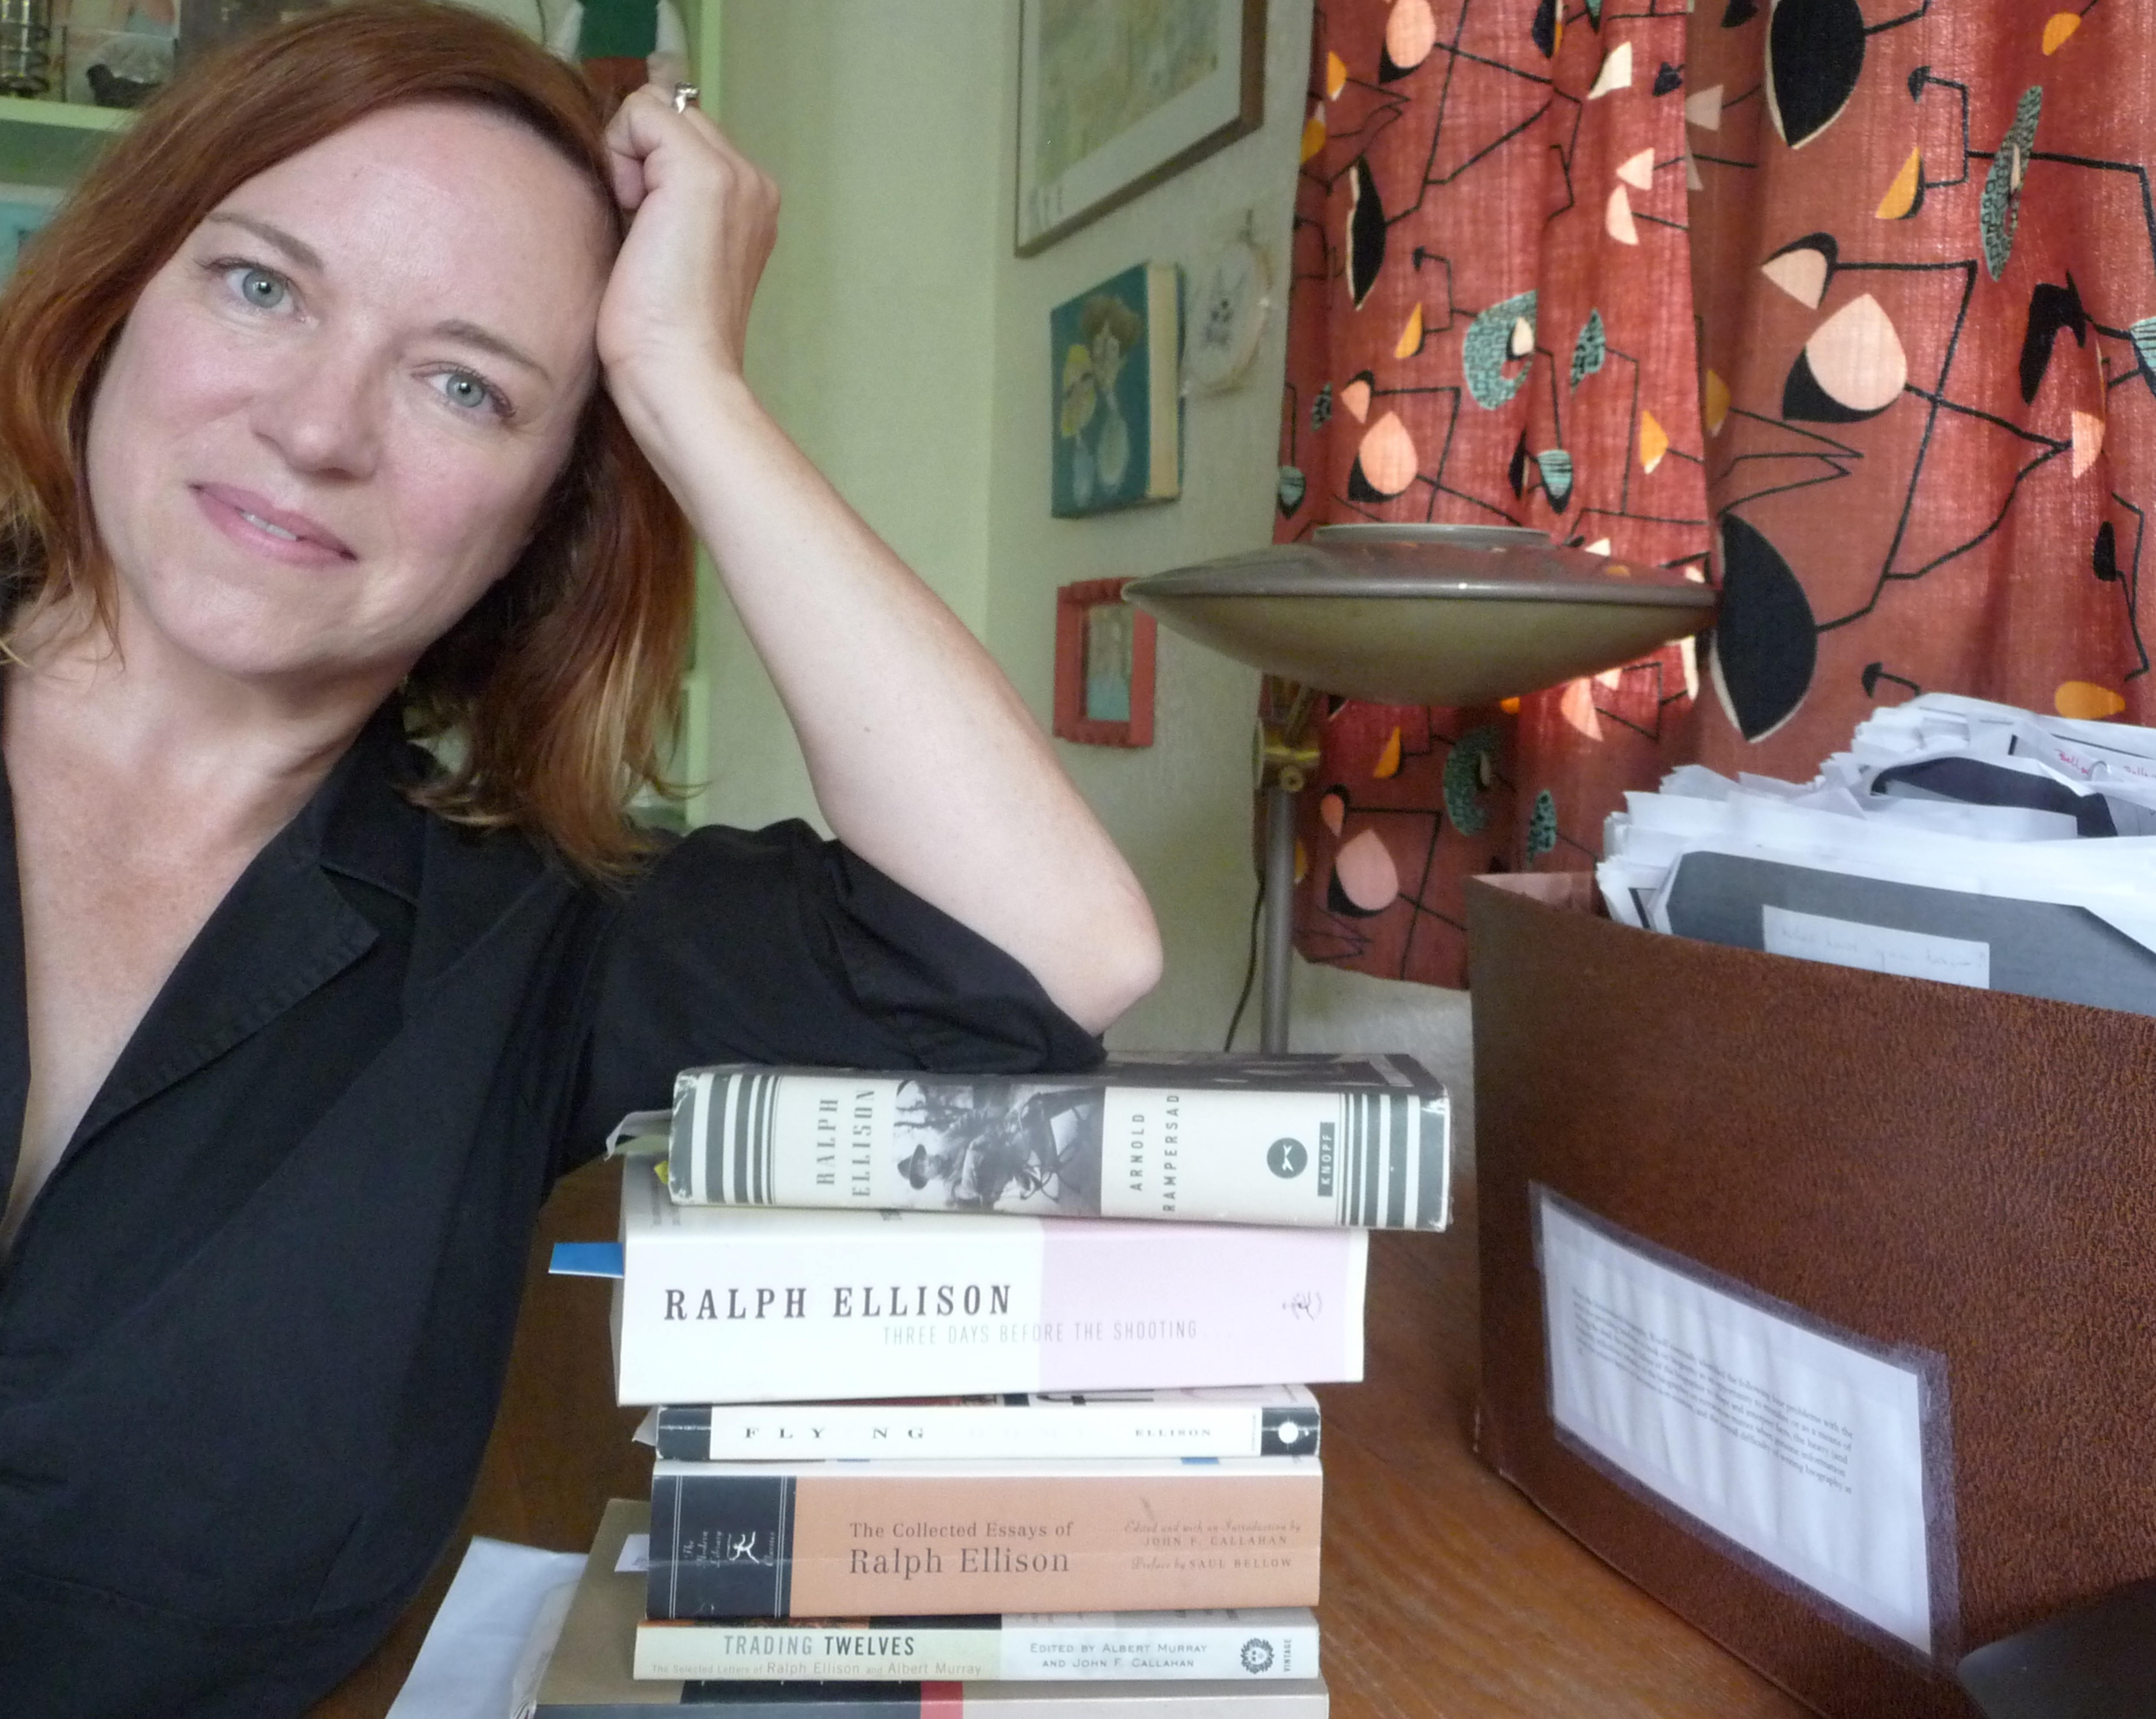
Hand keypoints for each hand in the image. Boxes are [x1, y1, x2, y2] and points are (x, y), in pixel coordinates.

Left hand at [596, 86, 778, 392]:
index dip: (645, 171)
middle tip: (641, 234)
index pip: (680, 139)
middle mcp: (754, 183)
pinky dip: (620, 153)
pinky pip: (643, 112)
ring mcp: (737, 175)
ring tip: (641, 229)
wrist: (681, 376)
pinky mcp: (705, 174)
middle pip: (670, 117)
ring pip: (657, 110)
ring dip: (629, 159)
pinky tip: (632, 215)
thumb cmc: (661, 338)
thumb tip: (626, 165)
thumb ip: (660, 202)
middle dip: (638, 160)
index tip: (646, 236)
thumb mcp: (664, 253)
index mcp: (750, 206)